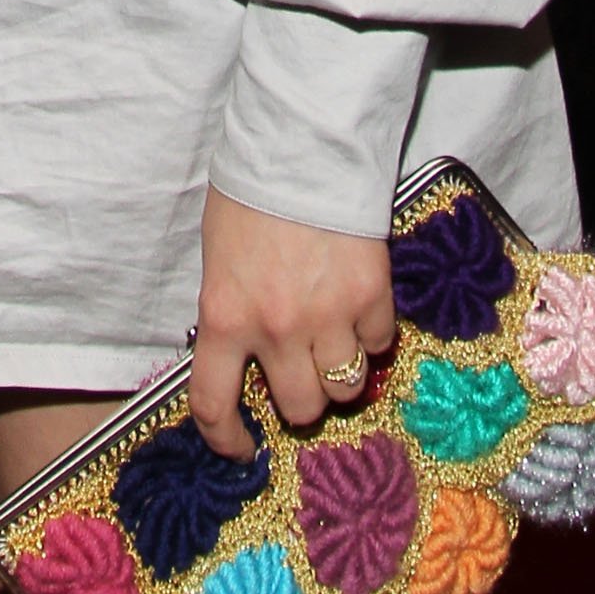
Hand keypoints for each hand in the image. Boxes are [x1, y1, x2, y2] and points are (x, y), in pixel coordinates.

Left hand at [190, 186, 395, 459]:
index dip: (227, 439)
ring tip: (335, 338)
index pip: (214, 403)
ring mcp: (327, 316)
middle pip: (300, 408)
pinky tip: (359, 302)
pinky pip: (380, 343)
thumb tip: (246, 357)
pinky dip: (372, 332)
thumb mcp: (219, 257)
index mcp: (224, 315)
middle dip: (302, 395)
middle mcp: (276, 328)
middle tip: (303, 369)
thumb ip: (231, 311)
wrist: (299, 145)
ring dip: (341, 371)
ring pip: (346, 388)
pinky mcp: (371, 296)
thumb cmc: (250, 194)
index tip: (242, 448)